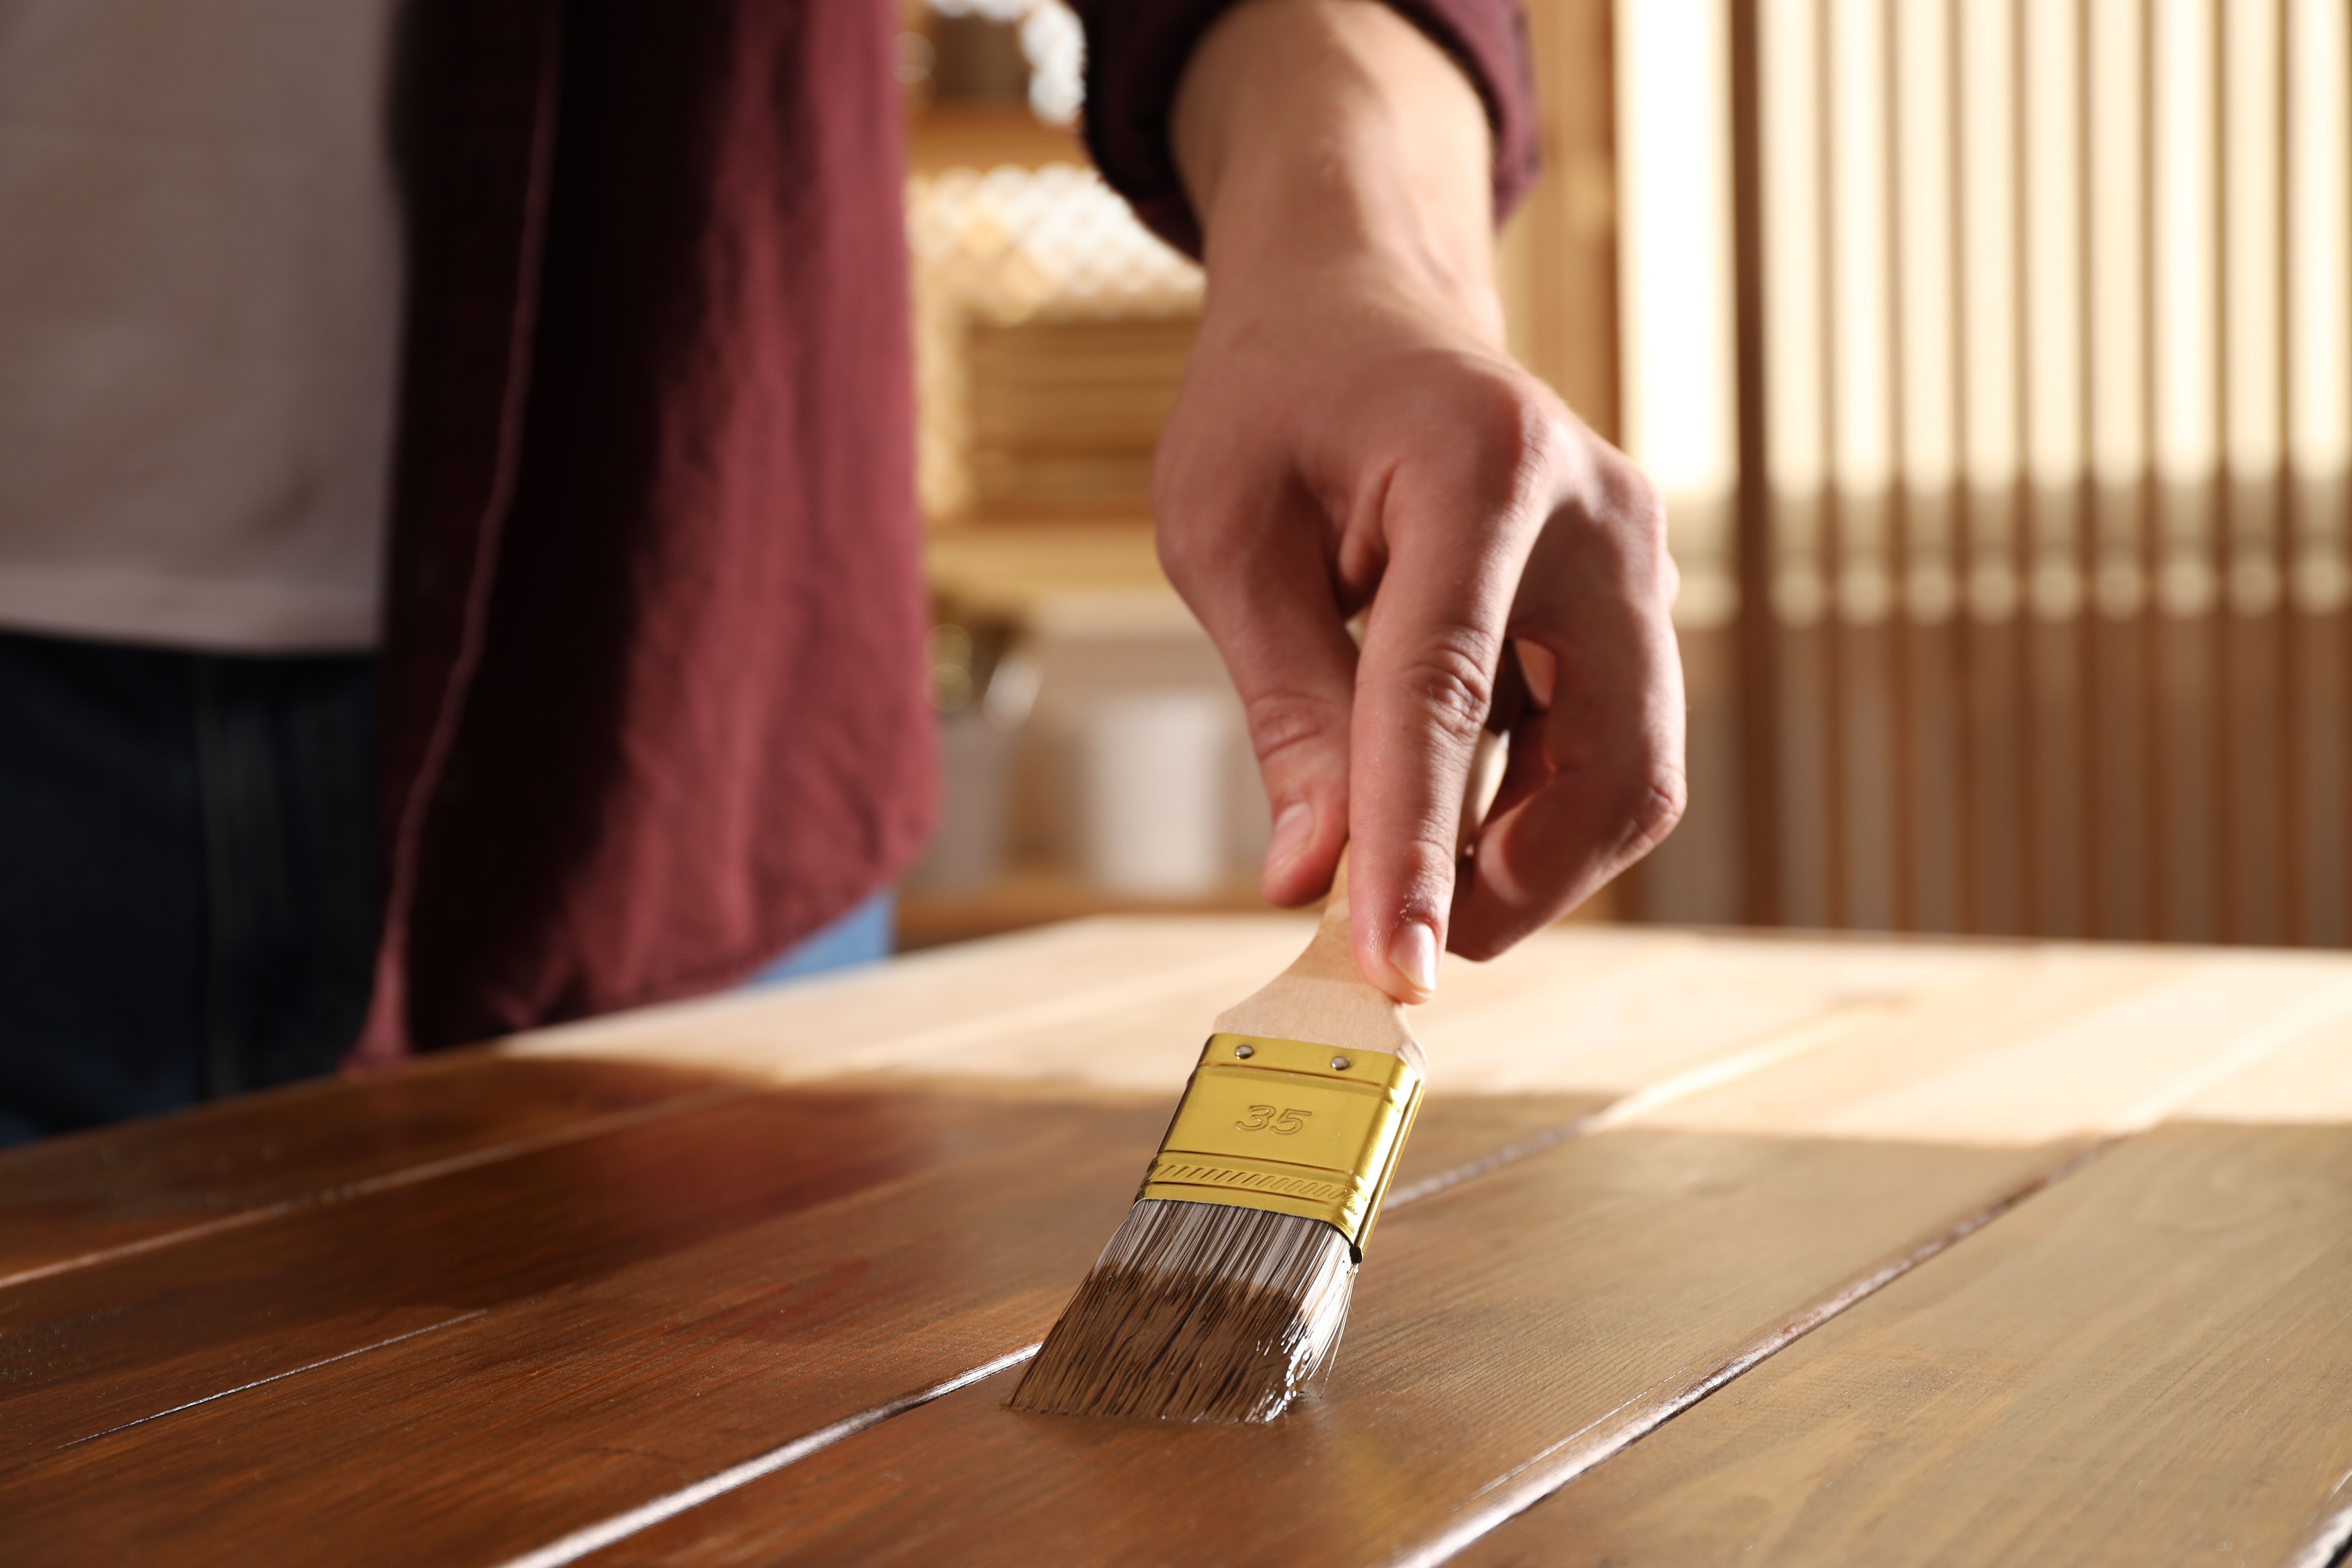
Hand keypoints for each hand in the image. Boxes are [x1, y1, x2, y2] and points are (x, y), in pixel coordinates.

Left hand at [1160, 0, 1685, 1001]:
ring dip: (1532, 862)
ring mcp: (1635, 560)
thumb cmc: (1276, 402)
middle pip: (1604, 757)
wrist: (1359, 311)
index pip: (1447, 688)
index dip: (1418, 841)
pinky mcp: (1632, 606)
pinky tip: (1450, 815)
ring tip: (1416, 887)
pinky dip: (1537, 815)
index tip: (1395, 964)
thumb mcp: (1226, 536)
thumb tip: (1308, 877)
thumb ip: (1285, 706)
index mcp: (1482, 462)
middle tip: (1401, 947)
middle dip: (1513, 882)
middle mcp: (1598, 512)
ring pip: (1631, 775)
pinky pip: (1612, 749)